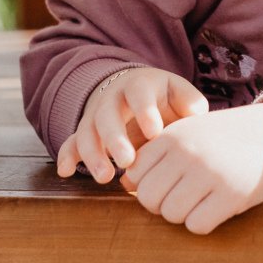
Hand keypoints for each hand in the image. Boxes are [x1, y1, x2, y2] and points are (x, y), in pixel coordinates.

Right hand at [56, 67, 208, 183]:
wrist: (136, 93)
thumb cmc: (164, 99)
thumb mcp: (179, 93)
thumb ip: (189, 101)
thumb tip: (196, 112)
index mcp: (139, 85)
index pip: (139, 93)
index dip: (145, 111)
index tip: (154, 132)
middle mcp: (112, 97)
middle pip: (108, 114)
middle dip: (115, 138)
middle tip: (128, 161)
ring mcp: (96, 115)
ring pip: (88, 132)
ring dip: (93, 154)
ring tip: (105, 177)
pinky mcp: (85, 132)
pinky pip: (72, 142)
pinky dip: (67, 156)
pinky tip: (65, 172)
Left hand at [124, 100, 262, 234]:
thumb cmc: (222, 140)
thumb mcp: (188, 134)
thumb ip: (156, 155)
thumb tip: (124, 186)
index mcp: (172, 135)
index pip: (134, 175)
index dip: (147, 185)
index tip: (166, 184)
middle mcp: (187, 152)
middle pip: (149, 199)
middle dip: (161, 205)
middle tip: (182, 198)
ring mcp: (209, 173)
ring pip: (171, 214)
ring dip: (183, 215)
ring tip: (200, 201)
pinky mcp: (230, 194)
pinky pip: (197, 225)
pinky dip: (203, 223)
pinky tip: (215, 208)